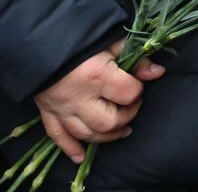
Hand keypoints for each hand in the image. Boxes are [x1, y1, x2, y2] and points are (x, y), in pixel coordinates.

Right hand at [34, 39, 163, 162]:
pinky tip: (81, 156)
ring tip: (122, 130)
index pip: (128, 94)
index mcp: (97, 76)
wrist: (40, 41)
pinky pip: (57, 136)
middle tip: (130, 106)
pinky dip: (70, 148)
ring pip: (86, 134)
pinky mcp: (47, 112)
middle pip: (108, 121)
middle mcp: (79, 98)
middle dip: (126, 116)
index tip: (137, 84)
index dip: (137, 91)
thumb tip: (157, 72)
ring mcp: (61, 108)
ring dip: (106, 136)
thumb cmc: (81, 40)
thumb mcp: (112, 43)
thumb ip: (135, 59)